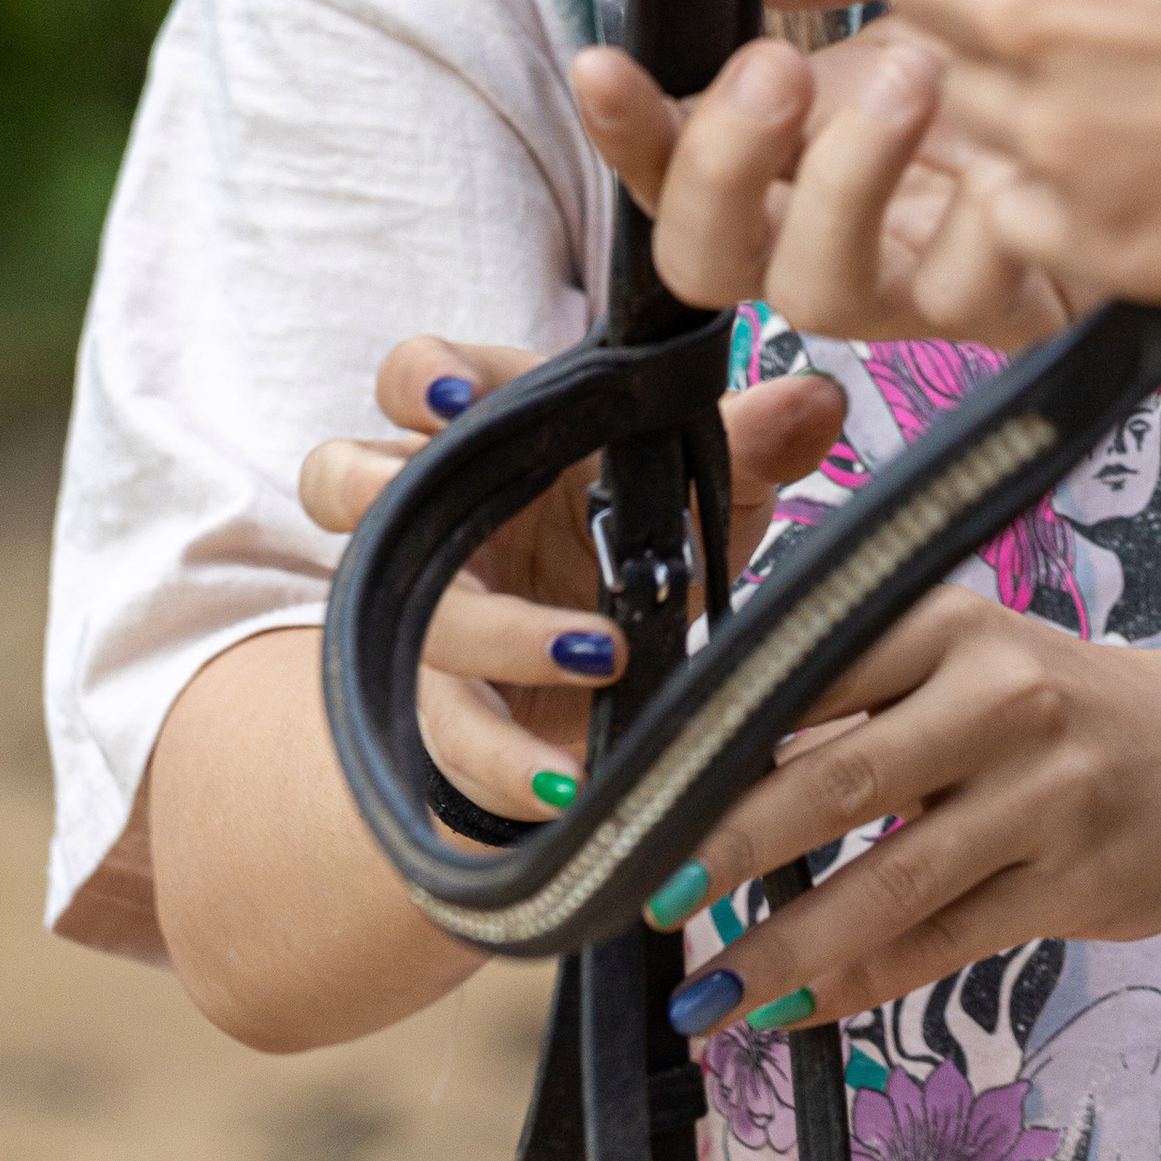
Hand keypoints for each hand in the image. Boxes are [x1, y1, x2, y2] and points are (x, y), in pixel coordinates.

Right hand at [296, 338, 842, 823]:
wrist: (626, 683)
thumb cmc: (651, 545)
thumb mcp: (705, 497)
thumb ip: (752, 444)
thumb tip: (816, 399)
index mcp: (491, 435)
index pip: (419, 376)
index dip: (421, 376)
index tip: (456, 394)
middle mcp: (437, 519)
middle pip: (344, 479)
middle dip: (371, 484)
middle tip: (430, 491)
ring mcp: (427, 617)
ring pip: (384, 618)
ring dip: (485, 632)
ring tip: (593, 651)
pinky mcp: (442, 715)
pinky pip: (448, 740)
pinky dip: (506, 765)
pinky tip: (573, 784)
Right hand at [571, 0, 1089, 351]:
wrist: (1159, 74)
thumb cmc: (1019, 28)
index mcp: (786, 150)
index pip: (663, 165)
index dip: (624, 130)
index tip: (604, 62)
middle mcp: (828, 227)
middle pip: (706, 258)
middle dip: (721, 164)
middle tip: (779, 66)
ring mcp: (911, 281)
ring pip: (818, 293)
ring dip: (845, 181)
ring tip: (913, 75)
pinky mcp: (1009, 305)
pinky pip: (969, 295)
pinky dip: (980, 223)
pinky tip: (1010, 149)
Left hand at [645, 587, 1160, 1038]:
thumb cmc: (1050, 703)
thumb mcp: (959, 659)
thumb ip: (849, 700)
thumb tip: (699, 768)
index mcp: (948, 623)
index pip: (811, 676)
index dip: (717, 744)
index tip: (640, 800)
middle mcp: (999, 697)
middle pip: (838, 778)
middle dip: (730, 849)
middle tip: (648, 898)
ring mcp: (1042, 795)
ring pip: (888, 882)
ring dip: (783, 947)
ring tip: (705, 996)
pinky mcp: (1070, 882)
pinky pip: (942, 943)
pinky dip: (858, 983)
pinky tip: (795, 1009)